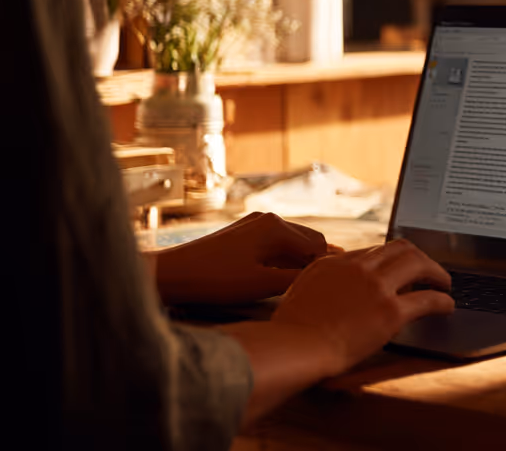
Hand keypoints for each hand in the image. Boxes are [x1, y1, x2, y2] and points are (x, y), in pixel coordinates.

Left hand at [153, 212, 332, 304]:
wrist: (172, 274)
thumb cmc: (217, 281)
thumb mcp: (262, 284)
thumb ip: (297, 278)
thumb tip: (326, 276)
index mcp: (277, 226)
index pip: (319, 245)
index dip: (327, 267)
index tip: (332, 288)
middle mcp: (269, 218)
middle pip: (308, 240)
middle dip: (316, 262)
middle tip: (324, 288)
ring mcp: (254, 223)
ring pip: (292, 242)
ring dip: (299, 261)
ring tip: (303, 286)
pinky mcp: (243, 233)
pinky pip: (275, 244)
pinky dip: (283, 259)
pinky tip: (280, 277)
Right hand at [270, 239, 453, 374]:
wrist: (295, 347)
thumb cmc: (291, 330)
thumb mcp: (299, 290)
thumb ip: (320, 279)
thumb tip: (334, 280)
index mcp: (336, 262)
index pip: (374, 251)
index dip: (392, 260)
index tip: (401, 270)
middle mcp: (359, 267)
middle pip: (401, 248)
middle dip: (419, 257)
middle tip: (429, 270)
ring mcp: (376, 287)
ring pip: (418, 264)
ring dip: (436, 273)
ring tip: (444, 284)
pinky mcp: (390, 311)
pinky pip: (427, 299)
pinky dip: (442, 300)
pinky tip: (447, 306)